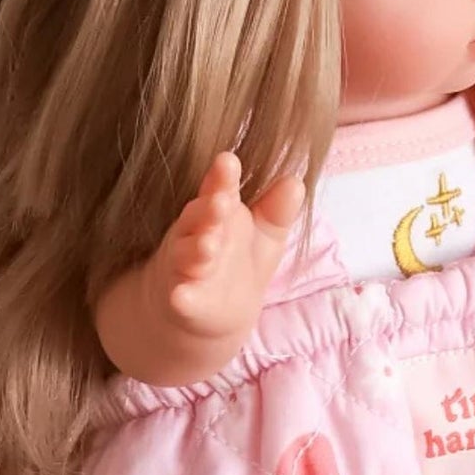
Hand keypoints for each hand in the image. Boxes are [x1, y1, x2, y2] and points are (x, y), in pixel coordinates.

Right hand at [152, 152, 303, 341]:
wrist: (210, 313)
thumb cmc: (235, 262)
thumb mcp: (264, 235)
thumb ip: (278, 210)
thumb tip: (295, 181)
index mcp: (215, 213)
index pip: (218, 191)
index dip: (222, 178)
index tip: (228, 161)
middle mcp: (194, 235)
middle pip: (199, 218)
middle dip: (208, 210)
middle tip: (222, 200)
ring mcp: (185, 267)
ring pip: (187, 255)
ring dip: (197, 250)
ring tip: (210, 245)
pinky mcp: (182, 301)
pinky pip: (179, 297)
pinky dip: (181, 296)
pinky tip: (182, 296)